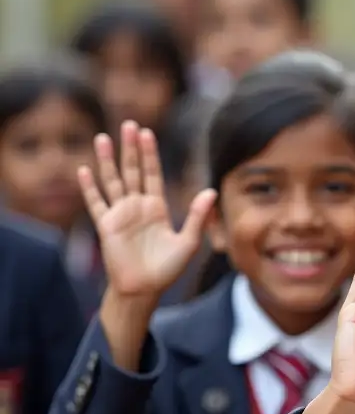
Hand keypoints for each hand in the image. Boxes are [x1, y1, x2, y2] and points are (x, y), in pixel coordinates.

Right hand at [79, 122, 216, 303]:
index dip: (150, 154)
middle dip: (131, 149)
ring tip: (104, 137)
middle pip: (132, 171)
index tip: (147, 133)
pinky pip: (95, 203)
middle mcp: (137, 206)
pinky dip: (89, 187)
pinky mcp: (106, 225)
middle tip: (129, 124)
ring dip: (107, 160)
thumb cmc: (168, 269)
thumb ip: (197, 216)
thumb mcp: (188, 242)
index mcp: (157, 207)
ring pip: (112, 180)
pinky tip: (84, 170)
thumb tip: (211, 190)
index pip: (153, 174)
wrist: (145, 289)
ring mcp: (120, 214)